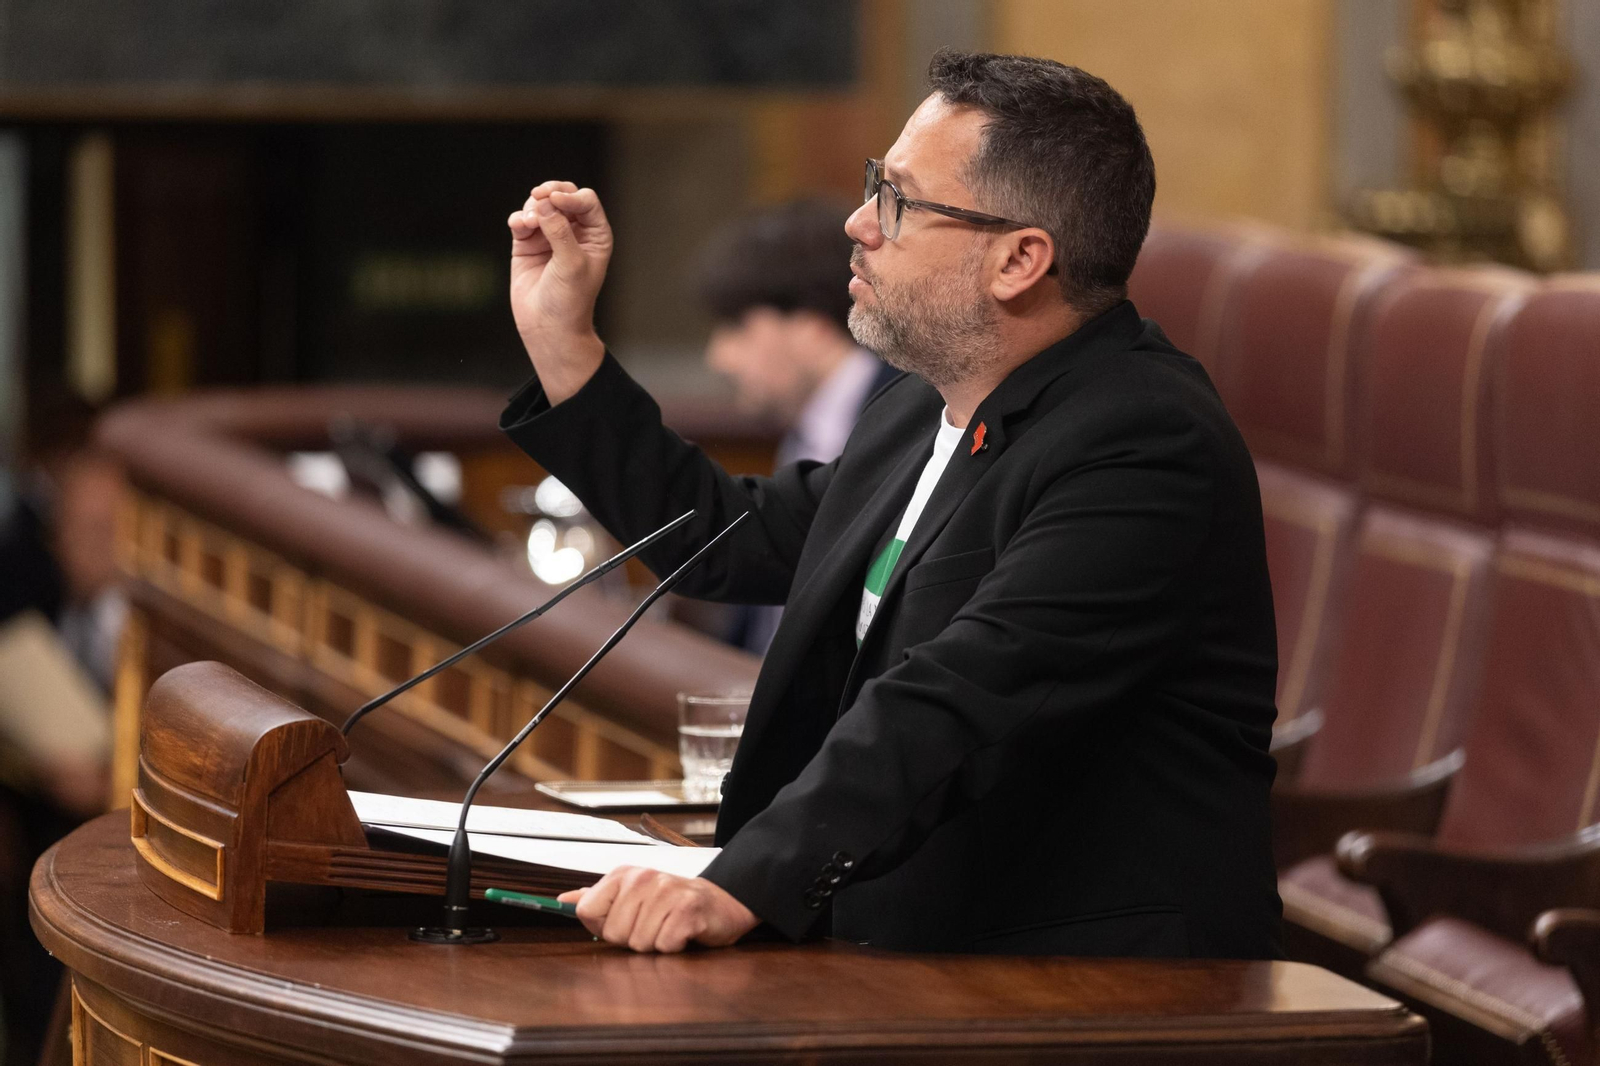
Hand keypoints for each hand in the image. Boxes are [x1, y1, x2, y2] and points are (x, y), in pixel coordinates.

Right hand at [507, 181, 610, 402]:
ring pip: (540, 205)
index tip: (556, 202)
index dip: (571, 197)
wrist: (548, 328)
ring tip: (528, 222)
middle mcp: (574, 232)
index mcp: (595, 235)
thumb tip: (544, 203)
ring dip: (532, 207)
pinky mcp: (527, 244)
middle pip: (563, 196)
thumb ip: (559, 231)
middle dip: (550, 192)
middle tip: (538, 196)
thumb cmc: (569, 300)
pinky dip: (518, 218)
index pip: (586, 201)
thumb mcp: (571, 264)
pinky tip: (520, 226)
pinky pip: (521, 220)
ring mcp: (549, 236)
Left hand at [558, 868, 759, 952]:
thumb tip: (563, 900)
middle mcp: (643, 878)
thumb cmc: (670, 905)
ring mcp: (667, 891)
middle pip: (615, 932)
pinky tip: (682, 933)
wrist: (719, 903)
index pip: (588, 911)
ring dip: (655, 944)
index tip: (626, 920)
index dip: (605, 926)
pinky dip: (674, 946)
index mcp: (623, 875)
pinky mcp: (688, 909)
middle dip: (633, 938)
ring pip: (639, 942)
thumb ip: (596, 899)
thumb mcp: (631, 897)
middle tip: (653, 925)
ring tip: (668, 928)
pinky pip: (665, 944)